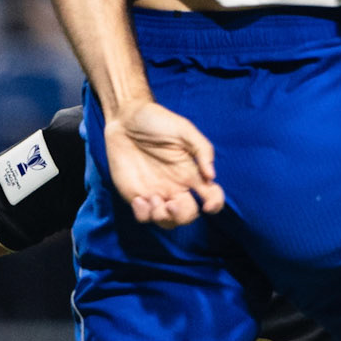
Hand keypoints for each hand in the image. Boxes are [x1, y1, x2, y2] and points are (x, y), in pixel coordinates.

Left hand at [105, 101, 223, 228]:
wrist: (125, 118)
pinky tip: (139, 199)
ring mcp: (156, 193)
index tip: (207, 205)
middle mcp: (176, 187)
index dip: (215, 205)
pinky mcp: (136, 195)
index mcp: (192, 174)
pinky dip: (143, 214)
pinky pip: (143, 217)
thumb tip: (211, 176)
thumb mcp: (184, 129)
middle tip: (172, 203)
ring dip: (163, 217)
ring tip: (152, 198)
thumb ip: (202, 149)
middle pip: (188, 215)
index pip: (211, 196)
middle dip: (183, 215)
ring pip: (166, 221)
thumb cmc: (157, 121)